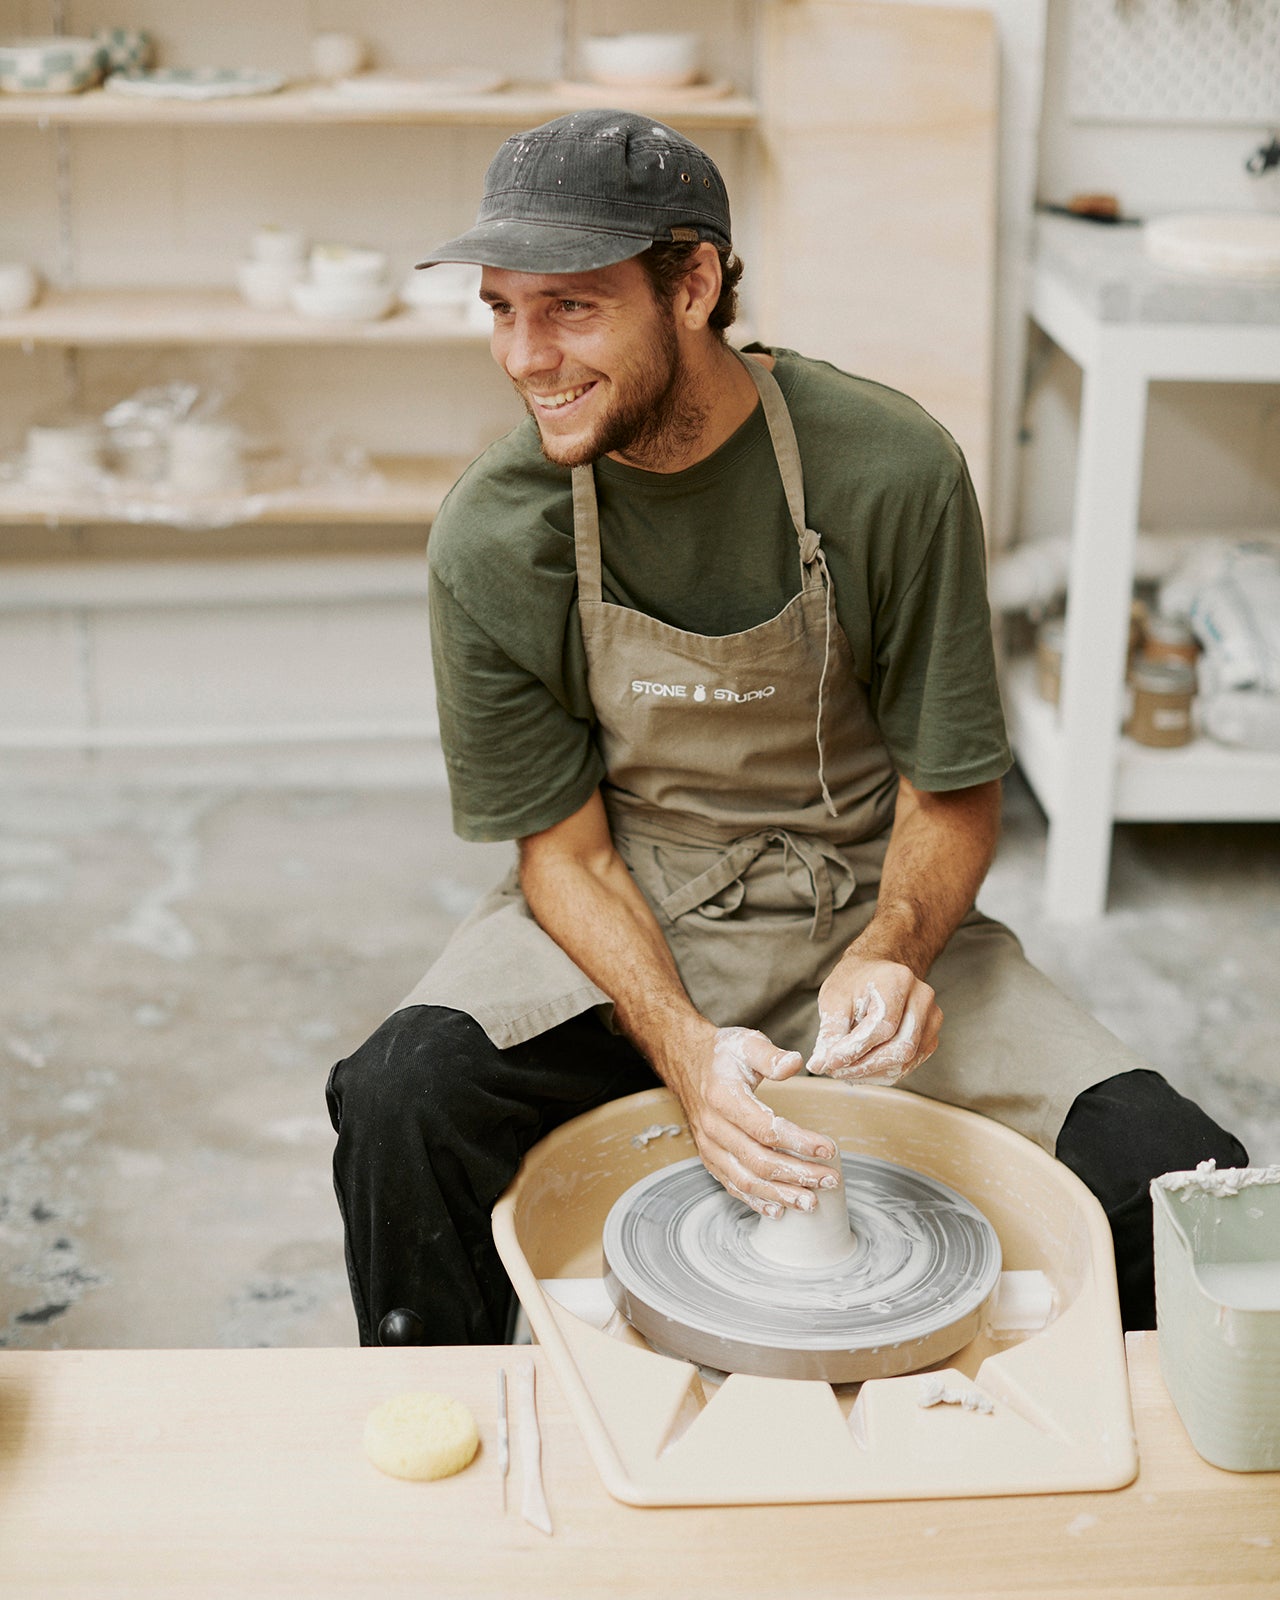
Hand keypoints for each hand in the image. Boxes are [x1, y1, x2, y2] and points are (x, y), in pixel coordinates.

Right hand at [661, 1024, 839, 1217]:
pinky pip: (732, 1185)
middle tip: (830, 1180)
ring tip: (811, 1202)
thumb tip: (795, 1063)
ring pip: (746, 1180)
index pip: (766, 1129)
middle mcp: (713, 1127)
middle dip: (798, 1175)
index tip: (829, 1148)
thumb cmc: (721, 1054)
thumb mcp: (746, 1042)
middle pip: (759, 1161)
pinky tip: (778, 1209)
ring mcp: (709, 1146)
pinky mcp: (709, 1158)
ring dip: (780, 1194)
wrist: (685, 1063)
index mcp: (724, 1097)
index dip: (799, 1142)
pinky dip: (755, 1200)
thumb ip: (770, 1055)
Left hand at [805, 955, 940, 1084]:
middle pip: (900, 1047)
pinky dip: (886, 1071)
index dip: (855, 1049)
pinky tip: (864, 1068)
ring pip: (907, 1059)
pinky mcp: (931, 1034)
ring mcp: (931, 1016)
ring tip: (846, 1070)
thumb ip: (830, 1032)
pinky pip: (912, 1062)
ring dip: (874, 1072)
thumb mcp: (834, 999)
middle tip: (836, 1071)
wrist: (876, 973)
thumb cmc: (854, 982)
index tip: (830, 1062)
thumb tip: (820, 1065)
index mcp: (898, 980)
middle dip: (865, 1065)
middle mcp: (922, 997)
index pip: (882, 1026)